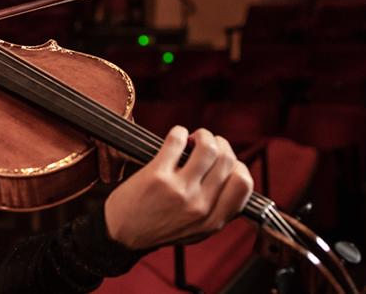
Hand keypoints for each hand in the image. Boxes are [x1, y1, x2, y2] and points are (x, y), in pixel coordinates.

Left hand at [103, 126, 253, 249]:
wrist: (121, 233)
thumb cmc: (159, 227)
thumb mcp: (196, 230)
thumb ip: (217, 209)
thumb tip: (234, 174)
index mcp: (213, 221)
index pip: (244, 183)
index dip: (237, 165)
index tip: (223, 162)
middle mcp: (200, 206)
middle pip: (227, 160)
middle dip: (219, 144)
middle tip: (205, 144)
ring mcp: (179, 190)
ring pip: (208, 147)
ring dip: (202, 135)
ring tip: (192, 139)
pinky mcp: (157, 176)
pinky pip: (177, 140)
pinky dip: (179, 132)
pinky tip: (175, 137)